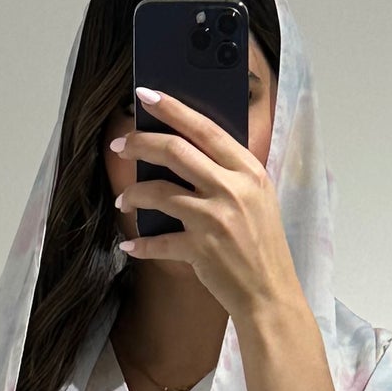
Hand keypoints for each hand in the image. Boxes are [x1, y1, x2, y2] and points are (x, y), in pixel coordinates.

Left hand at [112, 89, 299, 322]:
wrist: (271, 295)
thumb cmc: (263, 245)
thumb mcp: (258, 198)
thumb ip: (230, 173)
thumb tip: (188, 149)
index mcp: (249, 170)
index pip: (204, 128)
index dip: (171, 109)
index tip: (145, 96)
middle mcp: (233, 189)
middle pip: (175, 151)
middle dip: (140, 143)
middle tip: (121, 145)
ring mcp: (216, 219)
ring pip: (159, 192)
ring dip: (134, 194)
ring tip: (124, 200)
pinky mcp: (201, 249)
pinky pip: (158, 240)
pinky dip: (140, 244)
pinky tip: (130, 245)